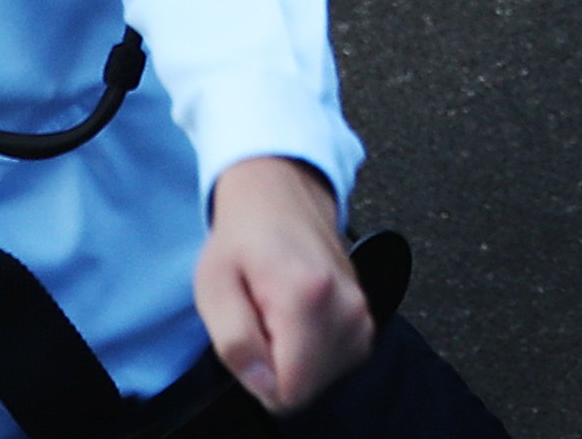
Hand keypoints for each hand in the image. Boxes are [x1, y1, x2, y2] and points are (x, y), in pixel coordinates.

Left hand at [190, 156, 374, 415]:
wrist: (279, 193)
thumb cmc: (243, 236)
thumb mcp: (214, 287)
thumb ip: (235, 343)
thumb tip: (263, 385)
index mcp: (306, 296)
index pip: (292, 389)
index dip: (261, 379)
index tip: (251, 340)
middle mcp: (346, 306)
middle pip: (311, 387)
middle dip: (279, 368)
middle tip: (262, 321)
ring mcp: (362, 312)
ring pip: (326, 379)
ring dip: (297, 360)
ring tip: (278, 316)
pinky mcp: (366, 318)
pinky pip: (340, 362)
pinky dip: (317, 353)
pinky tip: (298, 321)